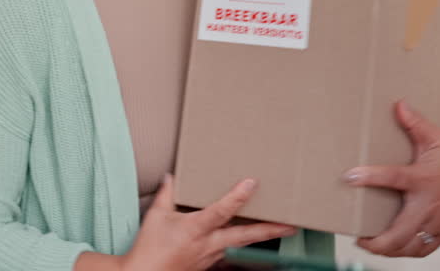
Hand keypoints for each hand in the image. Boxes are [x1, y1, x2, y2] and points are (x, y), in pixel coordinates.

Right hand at [119, 174, 296, 270]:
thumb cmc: (149, 250)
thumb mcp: (155, 217)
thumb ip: (166, 194)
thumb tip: (171, 177)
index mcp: (196, 229)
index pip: (221, 211)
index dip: (237, 197)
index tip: (252, 183)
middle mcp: (208, 244)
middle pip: (245, 236)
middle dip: (269, 230)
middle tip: (291, 224)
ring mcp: (211, 256)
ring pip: (241, 244)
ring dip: (261, 236)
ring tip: (281, 228)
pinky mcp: (210, 264)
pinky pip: (230, 251)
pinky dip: (243, 243)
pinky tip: (251, 238)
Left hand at [344, 101, 439, 257]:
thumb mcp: (437, 136)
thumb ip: (415, 123)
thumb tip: (398, 104)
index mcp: (424, 178)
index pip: (393, 178)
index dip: (370, 177)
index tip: (350, 177)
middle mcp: (429, 204)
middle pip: (400, 232)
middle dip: (377, 242)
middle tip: (360, 237)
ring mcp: (437, 221)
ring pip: (411, 246)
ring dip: (390, 250)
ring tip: (373, 245)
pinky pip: (425, 250)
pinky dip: (408, 252)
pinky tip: (395, 249)